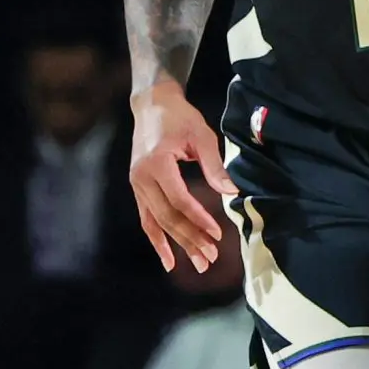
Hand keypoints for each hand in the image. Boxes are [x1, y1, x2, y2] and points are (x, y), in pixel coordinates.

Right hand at [127, 78, 235, 271]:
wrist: (152, 104)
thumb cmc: (180, 117)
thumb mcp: (202, 136)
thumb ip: (215, 166)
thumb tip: (232, 193)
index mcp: (157, 164)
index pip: (180, 200)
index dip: (199, 219)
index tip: (218, 235)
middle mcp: (142, 178)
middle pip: (167, 217)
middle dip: (189, 239)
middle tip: (210, 258)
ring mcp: (136, 185)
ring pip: (156, 222)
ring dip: (176, 245)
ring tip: (196, 263)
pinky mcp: (138, 188)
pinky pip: (146, 219)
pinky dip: (157, 239)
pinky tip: (168, 258)